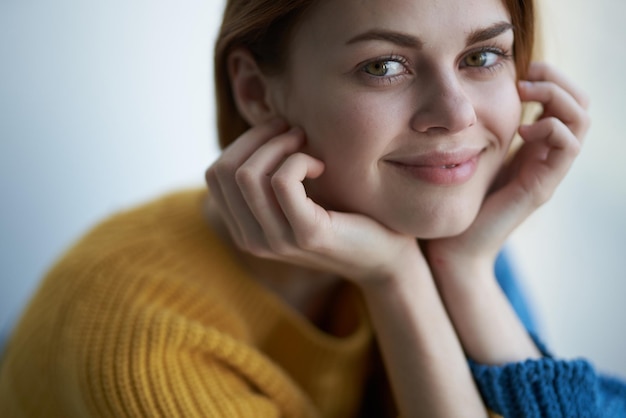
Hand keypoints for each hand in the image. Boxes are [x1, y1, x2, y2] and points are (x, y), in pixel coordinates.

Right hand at [205, 118, 422, 283]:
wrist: (384, 256)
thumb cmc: (342, 216)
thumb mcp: (296, 195)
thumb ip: (269, 173)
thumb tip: (259, 121)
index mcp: (244, 229)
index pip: (214, 174)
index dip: (243, 142)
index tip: (278, 133)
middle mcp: (251, 240)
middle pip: (224, 170)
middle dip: (258, 138)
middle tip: (294, 132)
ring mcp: (276, 241)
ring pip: (247, 174)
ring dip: (279, 145)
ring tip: (308, 144)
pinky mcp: (306, 235)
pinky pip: (282, 181)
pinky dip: (300, 160)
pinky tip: (321, 167)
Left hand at [425, 62, 589, 271]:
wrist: (452, 248)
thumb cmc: (454, 200)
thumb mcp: (467, 154)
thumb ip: (476, 129)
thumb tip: (462, 98)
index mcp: (531, 145)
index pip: (563, 100)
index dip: (550, 77)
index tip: (520, 69)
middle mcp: (545, 156)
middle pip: (579, 103)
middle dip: (557, 79)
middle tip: (526, 75)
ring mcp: (547, 171)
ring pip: (581, 120)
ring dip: (557, 96)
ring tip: (524, 93)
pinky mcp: (541, 187)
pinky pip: (568, 147)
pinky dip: (550, 127)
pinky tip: (520, 129)